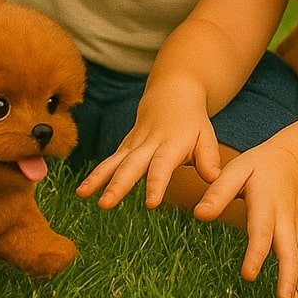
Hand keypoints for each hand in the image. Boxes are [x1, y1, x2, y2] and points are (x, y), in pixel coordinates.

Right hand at [76, 93, 221, 209]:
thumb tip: (215, 179)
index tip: (150, 203)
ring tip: (82, 195)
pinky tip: (82, 191)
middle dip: (118, 185)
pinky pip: (109, 161)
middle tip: (106, 204)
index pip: (162, 165)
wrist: (172, 93)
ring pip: (115, 161)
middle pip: (132, 165)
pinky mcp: (125, 146)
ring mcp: (134, 143)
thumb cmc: (192, 122)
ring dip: (99, 178)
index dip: (157, 183)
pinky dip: (96, 175)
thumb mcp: (206, 135)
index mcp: (171, 143)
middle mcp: (149, 143)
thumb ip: (209, 157)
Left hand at [194, 143, 297, 297]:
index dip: (256, 254)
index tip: (248, 276)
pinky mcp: (297, 235)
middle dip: (288, 275)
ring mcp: (293, 228)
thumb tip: (199, 215)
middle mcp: (283, 219)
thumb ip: (218, 192)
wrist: (290, 162)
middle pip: (289, 249)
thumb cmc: (256, 168)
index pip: (262, 231)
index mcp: (266, 203)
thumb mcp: (236, 170)